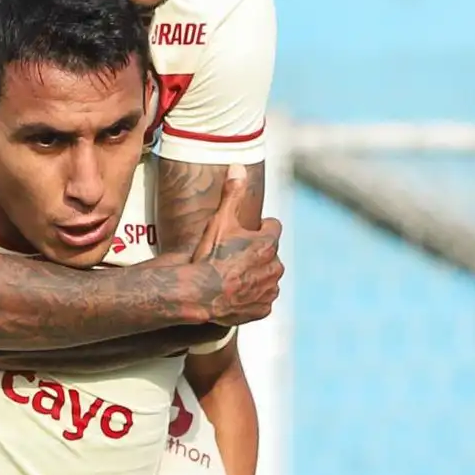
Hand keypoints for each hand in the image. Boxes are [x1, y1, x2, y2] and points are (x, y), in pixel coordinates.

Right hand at [191, 165, 282, 328]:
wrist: (199, 294)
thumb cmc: (210, 256)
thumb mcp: (220, 219)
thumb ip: (232, 193)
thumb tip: (238, 165)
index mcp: (269, 244)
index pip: (272, 227)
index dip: (257, 227)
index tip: (243, 232)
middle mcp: (275, 267)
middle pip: (270, 254)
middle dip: (256, 253)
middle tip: (232, 256)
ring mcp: (269, 290)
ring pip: (267, 277)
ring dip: (255, 275)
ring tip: (232, 275)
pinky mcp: (263, 309)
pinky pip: (262, 299)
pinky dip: (252, 297)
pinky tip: (235, 293)